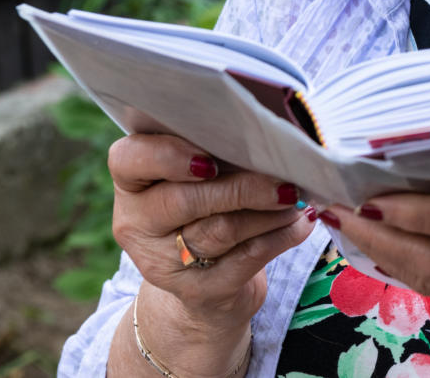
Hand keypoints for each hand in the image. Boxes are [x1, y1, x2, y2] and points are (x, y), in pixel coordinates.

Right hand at [108, 133, 313, 341]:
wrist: (206, 285)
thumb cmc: (207, 209)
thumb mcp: (198, 179)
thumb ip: (217, 155)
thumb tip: (269, 139)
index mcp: (132, 183)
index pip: (128, 160)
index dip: (167, 156)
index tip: (209, 159)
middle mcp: (137, 224)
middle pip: (185, 200)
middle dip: (242, 187)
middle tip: (284, 180)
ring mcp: (164, 263)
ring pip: (220, 230)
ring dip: (269, 212)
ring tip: (297, 197)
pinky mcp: (199, 291)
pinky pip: (246, 259)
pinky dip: (281, 237)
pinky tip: (301, 223)